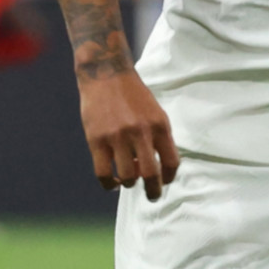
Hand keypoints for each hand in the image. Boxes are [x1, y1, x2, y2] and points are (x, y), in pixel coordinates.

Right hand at [78, 70, 179, 199]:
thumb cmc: (132, 95)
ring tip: (127, 181)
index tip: (164, 182)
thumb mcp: (154, 112)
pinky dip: (109, 184)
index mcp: (159, 125)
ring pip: (127, 177)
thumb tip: (160, 170)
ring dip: (129, 184)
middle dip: (153, 191)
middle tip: (152, 196)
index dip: (169, 178)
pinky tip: (112, 182)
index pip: (172, 162)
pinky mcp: (96, 140)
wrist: (105, 72)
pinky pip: (103, 173)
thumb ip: (159, 138)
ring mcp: (117, 137)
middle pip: (151, 174)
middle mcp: (140, 132)